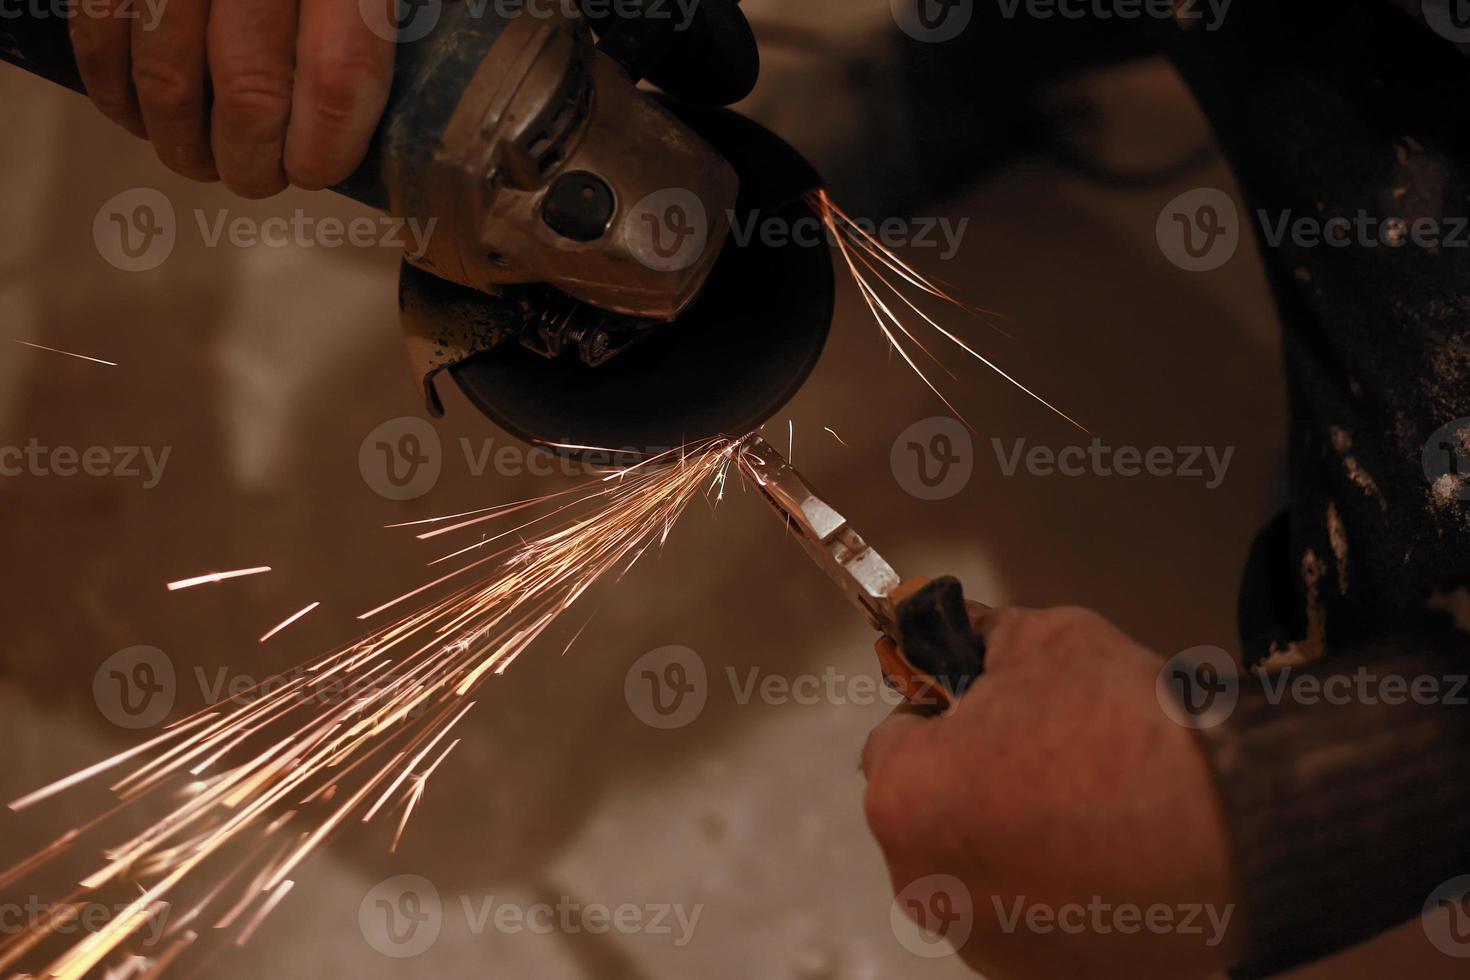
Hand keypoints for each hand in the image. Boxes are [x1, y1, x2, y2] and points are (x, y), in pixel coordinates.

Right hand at [70, 0, 397, 195]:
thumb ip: (373, 5)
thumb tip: (360, 95)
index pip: (339, 80)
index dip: (327, 147)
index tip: (317, 169)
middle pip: (252, 91)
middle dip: (251, 158)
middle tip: (255, 178)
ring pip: (169, 73)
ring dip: (181, 138)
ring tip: (200, 161)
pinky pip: (102, 25)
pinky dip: (112, 85)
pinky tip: (135, 113)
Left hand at [863, 605, 1239, 978]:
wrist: (1240, 834)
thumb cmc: (1129, 734)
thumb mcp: (1049, 640)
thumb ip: (983, 632)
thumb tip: (958, 625)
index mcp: (903, 797)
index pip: (896, 734)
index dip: (944, 707)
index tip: (993, 701)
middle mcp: (921, 882)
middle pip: (931, 805)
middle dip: (976, 773)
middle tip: (1051, 749)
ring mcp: (979, 941)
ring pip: (977, 862)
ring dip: (1012, 833)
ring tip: (1091, 805)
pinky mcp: (1035, 974)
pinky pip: (1025, 913)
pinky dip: (1052, 887)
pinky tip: (1108, 856)